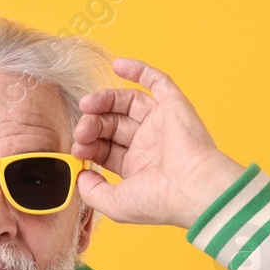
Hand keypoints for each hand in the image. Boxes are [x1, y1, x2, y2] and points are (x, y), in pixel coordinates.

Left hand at [72, 56, 247, 229]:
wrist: (193, 188)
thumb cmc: (159, 201)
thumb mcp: (115, 205)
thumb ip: (92, 192)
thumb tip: (81, 176)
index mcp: (136, 167)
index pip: (104, 148)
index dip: (88, 145)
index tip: (77, 148)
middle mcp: (149, 144)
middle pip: (112, 124)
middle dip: (93, 125)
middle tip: (83, 129)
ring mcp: (161, 124)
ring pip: (128, 103)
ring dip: (105, 100)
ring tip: (88, 104)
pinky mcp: (174, 106)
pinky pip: (157, 82)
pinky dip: (138, 70)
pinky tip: (118, 65)